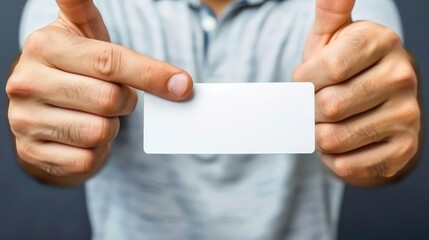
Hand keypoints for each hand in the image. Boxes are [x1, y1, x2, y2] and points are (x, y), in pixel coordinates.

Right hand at [6, 0, 192, 184]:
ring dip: (109, 127)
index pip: (109, 62)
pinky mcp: (34, 153)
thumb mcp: (81, 36)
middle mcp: (27, 82)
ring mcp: (26, 121)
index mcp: (45, 47)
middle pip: (109, 99)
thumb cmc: (74, 70)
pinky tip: (84, 137)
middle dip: (124, 101)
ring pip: (99, 131)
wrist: (42, 112)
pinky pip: (87, 158)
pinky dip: (97, 151)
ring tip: (95, 115)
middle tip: (114, 96)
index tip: (183, 85)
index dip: (151, 74)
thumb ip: (85, 11)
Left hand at [293, 0, 420, 185]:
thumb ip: (331, 11)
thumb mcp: (332, 37)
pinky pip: (347, 165)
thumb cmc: (341, 69)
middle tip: (316, 105)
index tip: (308, 80)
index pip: (328, 68)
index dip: (306, 81)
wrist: (371, 107)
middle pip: (328, 106)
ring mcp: (408, 115)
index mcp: (382, 42)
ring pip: (333, 139)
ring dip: (318, 136)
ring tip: (327, 124)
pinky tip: (342, 144)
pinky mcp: (403, 149)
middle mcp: (402, 76)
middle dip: (310, 110)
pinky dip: (333, 159)